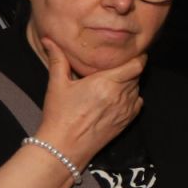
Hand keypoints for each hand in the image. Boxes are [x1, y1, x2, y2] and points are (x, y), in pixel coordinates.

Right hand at [33, 39, 143, 166]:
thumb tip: (49, 40)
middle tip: (116, 67)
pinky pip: (137, 103)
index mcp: (106, 82)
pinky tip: (116, 98)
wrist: (64, 147)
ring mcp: (126, 109)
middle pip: (137, 75)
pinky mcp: (127, 121)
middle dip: (129, 69)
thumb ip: (58, 60)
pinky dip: (131, 98)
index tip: (132, 53)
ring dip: (130, 83)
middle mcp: (120, 95)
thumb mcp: (57, 85)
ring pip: (137, 88)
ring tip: (114, 83)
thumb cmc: (60, 115)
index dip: (138, 58)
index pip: (136, 65)